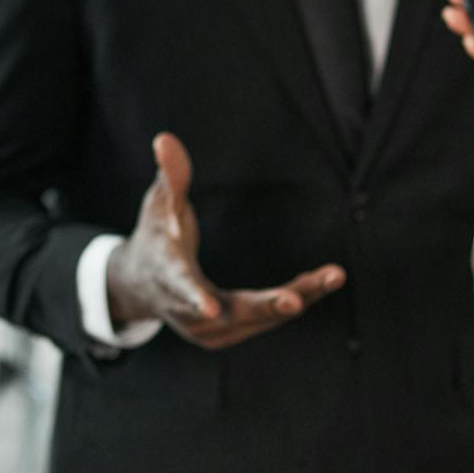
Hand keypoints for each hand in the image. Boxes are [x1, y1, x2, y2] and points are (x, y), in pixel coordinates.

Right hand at [104, 133, 344, 350]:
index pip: (179, 287)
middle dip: (267, 306)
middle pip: (231, 312)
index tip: (209, 309)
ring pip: (256, 318)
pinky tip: (316, 283)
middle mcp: (187, 311)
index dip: (193, 298)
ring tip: (332, 276)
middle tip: (295, 301)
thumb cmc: (155, 236)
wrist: (141, 285)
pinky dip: (291, 301)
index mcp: (167, 276)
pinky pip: (262, 320)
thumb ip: (171, 175)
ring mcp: (207, 329)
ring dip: (296, 298)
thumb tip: (165, 139)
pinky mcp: (226, 334)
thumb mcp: (159, 204)